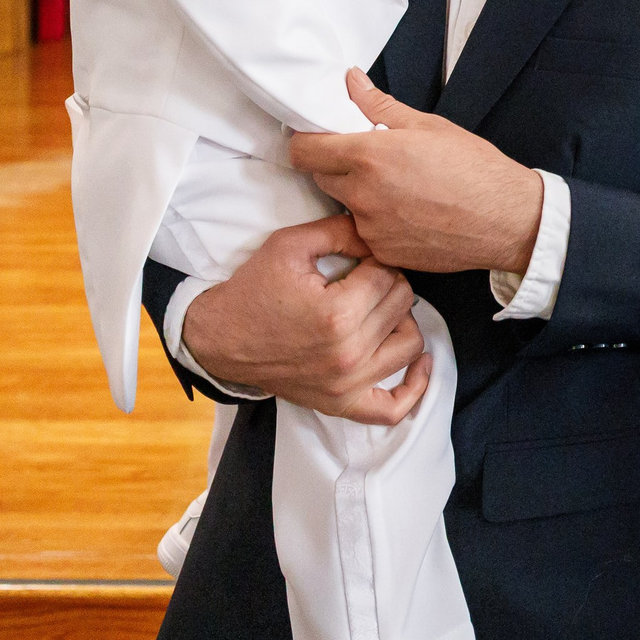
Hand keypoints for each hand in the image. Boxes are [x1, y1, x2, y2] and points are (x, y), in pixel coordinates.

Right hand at [179, 215, 433, 426]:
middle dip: (388, 284)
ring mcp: (346, 384)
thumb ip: (340, 230)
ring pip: (409, 345)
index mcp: (337, 314)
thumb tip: (378, 230)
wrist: (219, 338)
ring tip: (379, 309)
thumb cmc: (253, 289)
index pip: (388, 275)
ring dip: (401, 321)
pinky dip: (414, 389)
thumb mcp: (290, 244)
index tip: (357, 259)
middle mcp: (347, 353)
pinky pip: (391, 409)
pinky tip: (419, 362)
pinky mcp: (340, 403)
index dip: (375, 259)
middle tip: (364, 280)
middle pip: (402, 305)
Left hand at [290, 70, 544, 274]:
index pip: (303, 151)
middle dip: (336, 166)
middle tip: (369, 160)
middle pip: (321, 177)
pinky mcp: (383, 252)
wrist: (507, 220)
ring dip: (359, 196)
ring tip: (399, 190)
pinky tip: (410, 214)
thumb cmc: (474, 169)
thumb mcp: (428, 126)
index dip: (307, 142)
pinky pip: (367, 232)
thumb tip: (351, 81)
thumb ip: (378, 105)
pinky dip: (379, 222)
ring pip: (346, 206)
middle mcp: (362, 195)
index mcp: (368, 156)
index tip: (320, 138)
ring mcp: (371, 228)